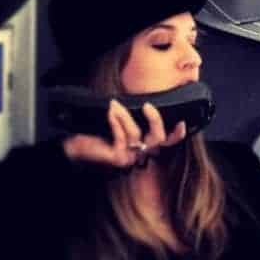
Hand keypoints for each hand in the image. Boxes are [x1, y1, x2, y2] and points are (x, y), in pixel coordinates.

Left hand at [63, 100, 186, 168]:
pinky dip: (115, 122)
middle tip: (148, 105)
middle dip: (155, 120)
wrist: (77, 145)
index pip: (168, 142)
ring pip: (136, 134)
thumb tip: (146, 100)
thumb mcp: (120, 120)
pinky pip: (121, 137)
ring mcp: (131, 157)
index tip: (181, 122)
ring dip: (125, 116)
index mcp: (145, 144)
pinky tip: (110, 112)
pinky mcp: (118, 158)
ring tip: (114, 104)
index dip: (178, 134)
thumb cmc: (99, 131)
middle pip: (158, 138)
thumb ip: (135, 115)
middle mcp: (141, 153)